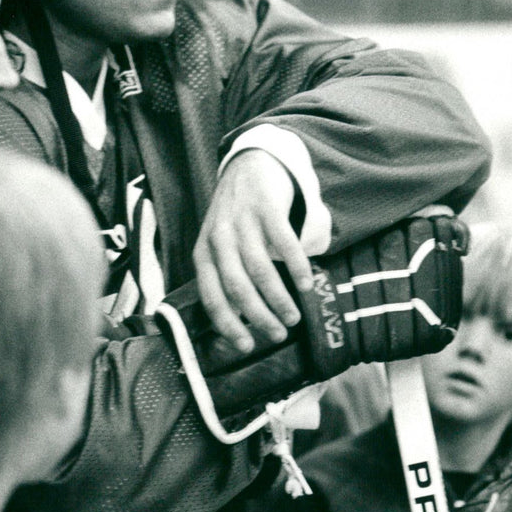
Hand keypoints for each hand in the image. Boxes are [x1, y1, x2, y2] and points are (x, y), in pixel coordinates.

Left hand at [193, 149, 313, 352]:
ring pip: (259, 269)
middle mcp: (219, 238)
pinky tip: (307, 284)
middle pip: (237, 286)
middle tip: (278, 334)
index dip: (227, 324)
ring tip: (294, 317)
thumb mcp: (218, 244)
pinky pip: (283, 243)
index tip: (246, 346)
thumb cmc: (235, 217)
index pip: (211, 296)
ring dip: (278, 298)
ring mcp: (243, 222)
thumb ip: (223, 275)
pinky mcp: (267, 208)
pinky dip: (296, 267)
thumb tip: (238, 320)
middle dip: (258, 316)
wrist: (248, 166)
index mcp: (204, 252)